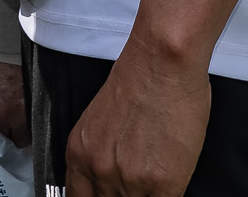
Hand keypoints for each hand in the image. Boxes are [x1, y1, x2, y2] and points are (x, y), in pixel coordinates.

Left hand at [62, 48, 208, 196]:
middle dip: (120, 196)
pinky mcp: (162, 184)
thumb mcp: (98, 124)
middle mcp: (99, 170)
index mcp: (78, 153)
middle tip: (133, 185)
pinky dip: (166, 196)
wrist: (161, 65)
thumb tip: (108, 177)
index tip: (107, 194)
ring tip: (151, 182)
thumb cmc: (137, 81)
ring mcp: (129, 180)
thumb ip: (99, 154)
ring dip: (143, 196)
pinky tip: (169, 184)